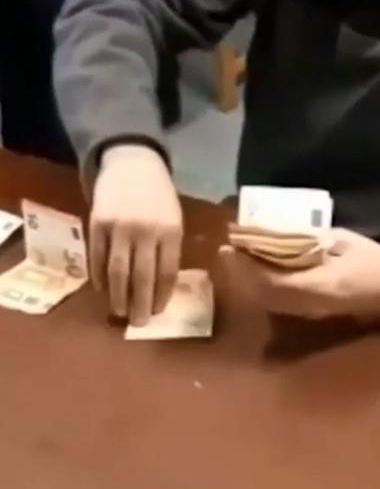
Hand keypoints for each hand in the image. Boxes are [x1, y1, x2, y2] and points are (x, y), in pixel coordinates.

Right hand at [90, 144, 182, 325]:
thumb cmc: (158, 197)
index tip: (157, 313)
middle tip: (138, 323)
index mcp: (171, 231)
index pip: (167, 273)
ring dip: (117, 296)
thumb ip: (168, 249)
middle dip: (140, 304)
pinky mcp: (96, 222)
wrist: (133, 164)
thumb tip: (159, 289)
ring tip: (119, 313)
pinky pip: (96, 257)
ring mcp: (119, 227)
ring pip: (117, 271)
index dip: (161, 296)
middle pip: (142, 277)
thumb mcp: (174, 219)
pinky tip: (101, 290)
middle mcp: (146, 230)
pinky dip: (98, 276)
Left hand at [219, 228, 379, 323]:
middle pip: (264, 296)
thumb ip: (310, 240)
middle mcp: (312, 305)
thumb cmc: (373, 259)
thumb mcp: (344, 240)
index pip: (274, 281)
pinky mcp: (311, 313)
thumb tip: (276, 234)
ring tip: (235, 259)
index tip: (233, 246)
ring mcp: (311, 313)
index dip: (249, 267)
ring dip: (248, 283)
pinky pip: (278, 303)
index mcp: (323, 285)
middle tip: (226, 250)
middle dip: (241, 275)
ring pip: (268, 303)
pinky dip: (261, 288)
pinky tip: (255, 271)